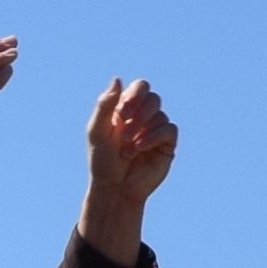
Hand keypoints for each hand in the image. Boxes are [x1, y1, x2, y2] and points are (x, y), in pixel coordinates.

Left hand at [78, 78, 176, 264]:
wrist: (114, 188)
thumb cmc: (102, 160)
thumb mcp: (97, 131)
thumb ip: (105, 105)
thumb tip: (117, 79)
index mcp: (127, 109)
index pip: (140, 88)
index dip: (135, 94)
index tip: (122, 113)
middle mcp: (144, 117)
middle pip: (153, 98)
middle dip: (139, 112)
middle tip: (123, 132)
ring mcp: (156, 130)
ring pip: (160, 114)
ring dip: (141, 129)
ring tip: (127, 149)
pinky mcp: (167, 144)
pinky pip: (169, 130)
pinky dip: (154, 136)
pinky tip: (140, 148)